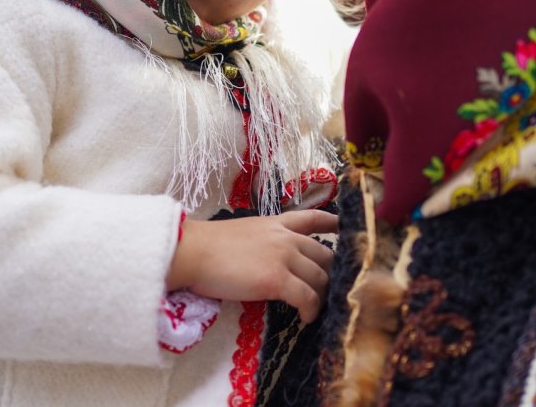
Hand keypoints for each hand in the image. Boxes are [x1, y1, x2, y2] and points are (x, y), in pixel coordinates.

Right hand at [166, 210, 337, 322]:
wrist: (192, 251)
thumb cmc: (207, 246)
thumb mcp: (243, 233)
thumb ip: (264, 242)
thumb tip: (270, 260)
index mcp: (276, 223)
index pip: (313, 218)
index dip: (333, 224)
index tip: (343, 230)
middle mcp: (286, 237)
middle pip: (325, 255)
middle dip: (330, 274)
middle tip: (328, 290)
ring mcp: (284, 257)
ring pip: (320, 278)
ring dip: (321, 296)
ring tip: (315, 309)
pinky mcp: (277, 279)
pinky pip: (307, 298)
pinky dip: (310, 310)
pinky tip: (305, 319)